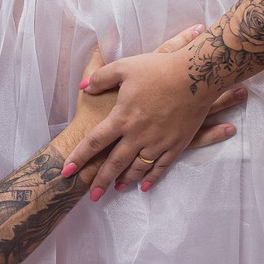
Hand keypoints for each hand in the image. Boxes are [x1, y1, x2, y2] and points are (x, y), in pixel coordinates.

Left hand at [61, 24, 247, 198]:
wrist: (196, 75)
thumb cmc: (159, 69)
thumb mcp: (124, 67)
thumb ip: (101, 78)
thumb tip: (83, 87)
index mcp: (122, 117)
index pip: (94, 142)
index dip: (79, 157)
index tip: (67, 171)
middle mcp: (138, 135)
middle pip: (114, 163)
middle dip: (101, 180)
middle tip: (91, 196)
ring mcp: (158, 142)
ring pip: (137, 168)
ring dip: (125, 180)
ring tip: (116, 188)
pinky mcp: (176, 144)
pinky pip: (161, 167)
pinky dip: (152, 178)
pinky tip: (145, 186)